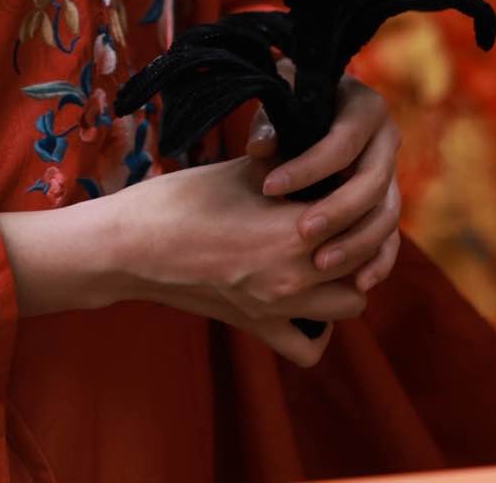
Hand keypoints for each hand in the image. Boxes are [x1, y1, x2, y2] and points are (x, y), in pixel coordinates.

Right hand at [99, 135, 393, 367]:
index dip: (357, 196)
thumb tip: (319, 147)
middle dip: (361, 238)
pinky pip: (309, 347)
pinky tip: (306, 302)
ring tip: (328, 256)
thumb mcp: (242, 169)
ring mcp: (278, 308)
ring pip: (351, 305)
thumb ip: (291, 160)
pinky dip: (318, 329)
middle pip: (364, 261)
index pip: (359, 216)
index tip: (344, 181)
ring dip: (347, 281)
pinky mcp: (257, 327)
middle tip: (341, 216)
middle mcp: (295, 275)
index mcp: (295, 229)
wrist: (131, 247)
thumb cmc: (181, 200)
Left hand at [246, 77, 405, 294]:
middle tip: (301, 233)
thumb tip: (261, 148)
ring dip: (356, 242)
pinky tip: (359, 283)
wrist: (311, 112)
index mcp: (365, 108)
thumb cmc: (291, 105)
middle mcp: (387, 140)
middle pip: (372, 182)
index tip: (269, 188)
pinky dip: (379, 261)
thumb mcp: (280, 103)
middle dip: (338, 210)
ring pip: (386, 214)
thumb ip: (269, 125)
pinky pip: (392, 237)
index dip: (308, 167)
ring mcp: (392, 174)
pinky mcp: (387, 204)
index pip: (342, 142)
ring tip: (320, 263)